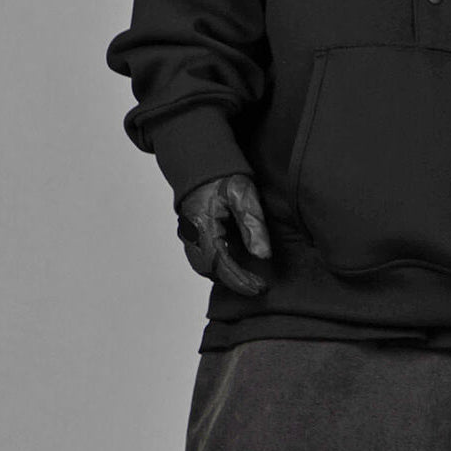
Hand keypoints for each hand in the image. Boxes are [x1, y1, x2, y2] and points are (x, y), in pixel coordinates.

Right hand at [176, 173, 271, 295]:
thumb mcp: (243, 194)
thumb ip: (253, 224)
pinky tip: (236, 266)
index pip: (220, 263)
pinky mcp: (191, 235)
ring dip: (226, 276)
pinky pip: (202, 258)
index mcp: (202, 225)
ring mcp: (188, 235)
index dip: (240, 280)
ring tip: (250, 279)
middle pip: (210, 270)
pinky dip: (219, 266)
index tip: (259, 288)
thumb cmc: (222, 175)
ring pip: (204, 267)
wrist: (201, 162)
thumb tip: (263, 255)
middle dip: (234, 282)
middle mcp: (190, 234)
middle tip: (259, 286)